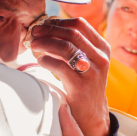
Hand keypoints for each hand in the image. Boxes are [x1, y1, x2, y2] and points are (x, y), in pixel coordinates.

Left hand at [30, 17, 110, 135]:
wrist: (91, 113)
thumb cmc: (84, 83)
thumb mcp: (87, 60)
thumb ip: (75, 44)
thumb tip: (48, 27)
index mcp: (103, 47)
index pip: (80, 25)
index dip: (59, 22)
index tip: (44, 25)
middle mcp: (101, 58)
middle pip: (72, 34)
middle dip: (49, 31)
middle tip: (34, 33)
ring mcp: (92, 73)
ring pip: (66, 48)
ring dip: (46, 43)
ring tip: (34, 45)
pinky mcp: (81, 87)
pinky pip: (60, 67)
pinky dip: (47, 61)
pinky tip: (41, 61)